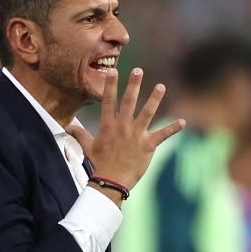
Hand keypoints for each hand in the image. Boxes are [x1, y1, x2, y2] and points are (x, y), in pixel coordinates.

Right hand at [65, 68, 184, 193]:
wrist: (111, 181)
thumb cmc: (99, 164)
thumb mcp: (88, 147)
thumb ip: (80, 134)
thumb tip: (67, 127)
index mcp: (109, 125)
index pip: (109, 100)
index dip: (111, 85)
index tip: (113, 70)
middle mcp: (123, 127)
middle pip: (129, 101)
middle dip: (134, 84)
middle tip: (138, 70)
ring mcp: (136, 135)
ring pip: (148, 113)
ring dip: (155, 99)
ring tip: (161, 86)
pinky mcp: (148, 146)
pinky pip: (163, 135)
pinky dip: (173, 128)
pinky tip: (183, 122)